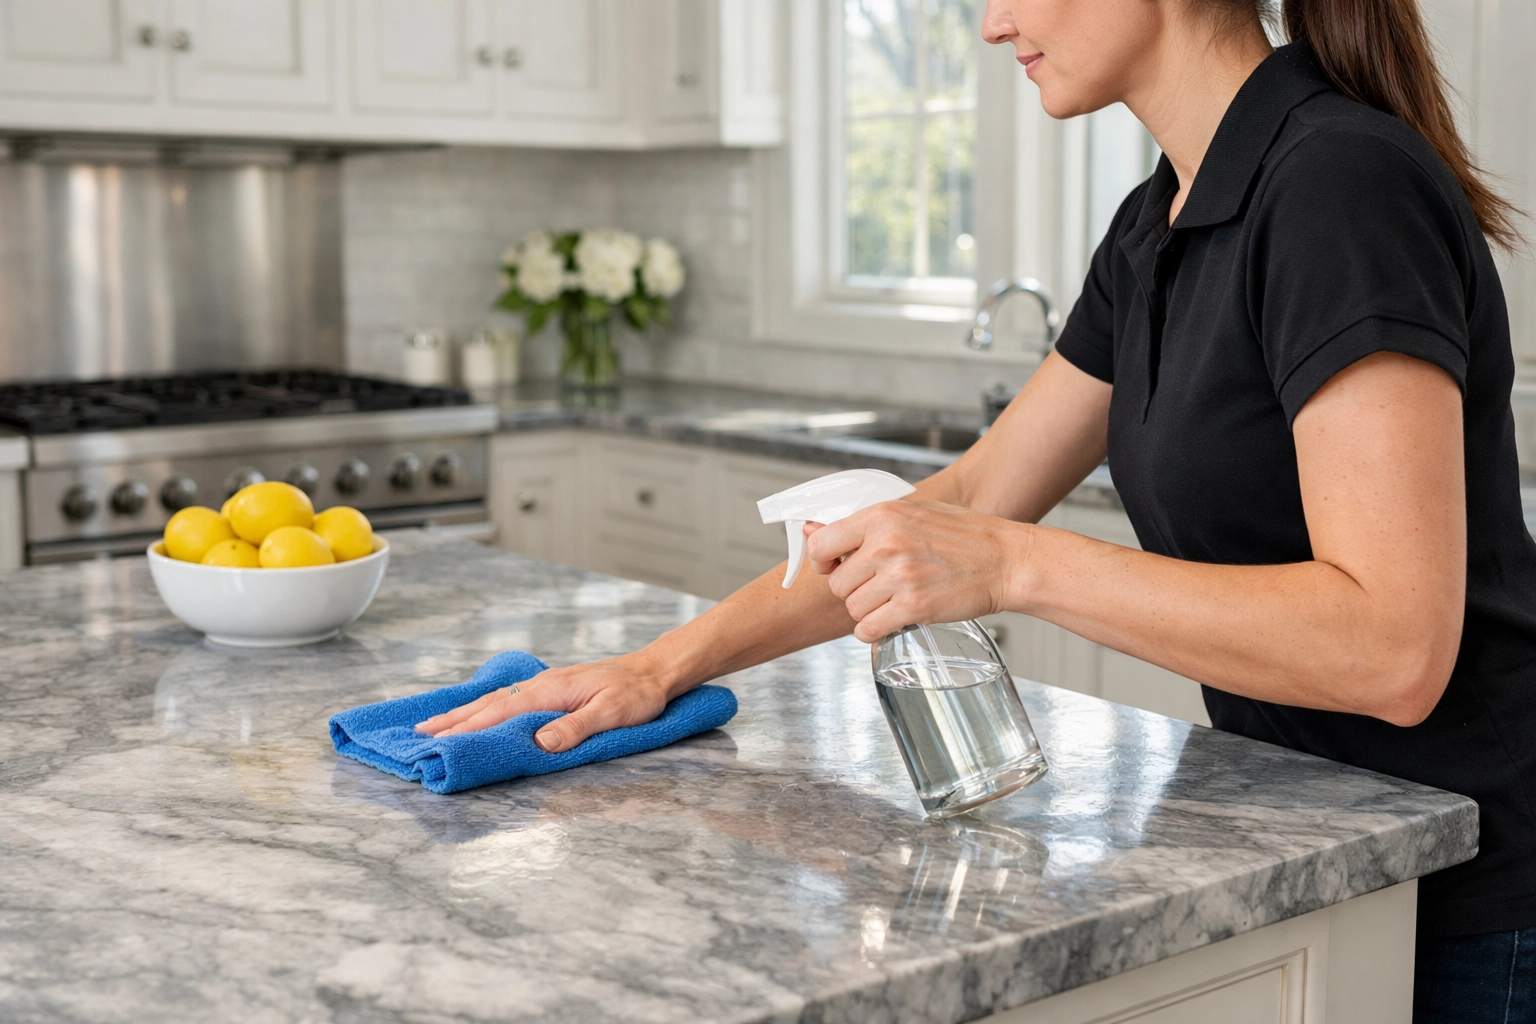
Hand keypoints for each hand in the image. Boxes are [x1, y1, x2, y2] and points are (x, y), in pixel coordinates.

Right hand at [413, 656, 671, 751]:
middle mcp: (541, 685)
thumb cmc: (637, 695)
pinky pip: (510, 699)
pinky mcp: (552, 690)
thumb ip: (576, 728)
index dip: (468, 728)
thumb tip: (540, 742)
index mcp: (550, 691)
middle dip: (454, 720)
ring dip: (465, 713)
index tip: (438, 740)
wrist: (654, 672)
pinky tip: (479, 713)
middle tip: (419, 735)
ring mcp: (545, 686)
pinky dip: (486, 708)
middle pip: (489, 705)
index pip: (500, 712)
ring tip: (436, 725)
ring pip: (496, 701)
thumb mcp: (611, 714)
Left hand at [804, 499, 1027, 642]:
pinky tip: (893, 619)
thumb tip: (810, 531)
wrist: (1006, 559)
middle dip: (854, 590)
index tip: (836, 568)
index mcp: (882, 516)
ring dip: (868, 611)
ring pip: (853, 608)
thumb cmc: (963, 536)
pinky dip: (876, 630)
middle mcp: (886, 544)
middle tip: (880, 587)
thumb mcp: (911, 513)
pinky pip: (869, 629)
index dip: (824, 562)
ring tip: (893, 600)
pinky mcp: (914, 606)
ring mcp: (900, 576)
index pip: (822, 544)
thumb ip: (863, 524)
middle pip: (838, 584)